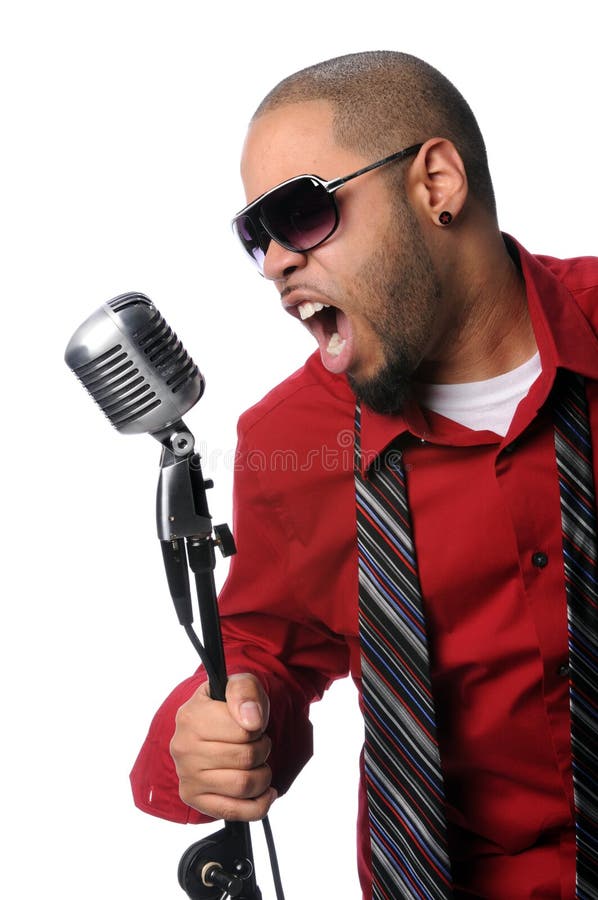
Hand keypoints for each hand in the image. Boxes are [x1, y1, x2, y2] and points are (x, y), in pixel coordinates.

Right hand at [170, 673, 276, 820]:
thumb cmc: (230, 706)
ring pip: (243, 785)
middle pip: (246, 758)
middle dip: (263, 750)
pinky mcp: (193, 799)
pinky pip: (234, 812)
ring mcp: (186, 775)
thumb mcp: (240, 684)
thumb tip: (251, 720)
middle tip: (257, 743)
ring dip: (263, 775)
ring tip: (257, 763)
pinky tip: (264, 791)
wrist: (214, 724)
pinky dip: (259, 804)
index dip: (258, 728)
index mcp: (190, 716)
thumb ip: (245, 692)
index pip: (244, 731)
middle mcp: (183, 748)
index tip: (252, 723)